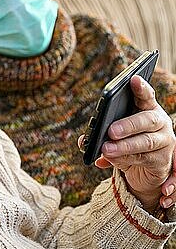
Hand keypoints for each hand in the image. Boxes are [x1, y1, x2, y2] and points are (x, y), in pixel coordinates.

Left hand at [94, 75, 175, 211]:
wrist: (145, 170)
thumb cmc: (127, 143)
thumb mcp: (113, 135)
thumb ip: (99, 134)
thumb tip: (83, 141)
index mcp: (147, 109)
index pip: (146, 96)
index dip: (141, 88)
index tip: (133, 78)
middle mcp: (160, 123)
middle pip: (148, 120)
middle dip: (128, 124)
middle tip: (111, 130)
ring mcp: (164, 142)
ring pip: (146, 142)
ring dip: (124, 146)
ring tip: (106, 149)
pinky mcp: (162, 161)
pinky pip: (143, 159)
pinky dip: (125, 159)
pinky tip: (111, 158)